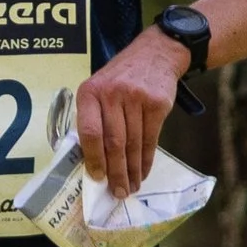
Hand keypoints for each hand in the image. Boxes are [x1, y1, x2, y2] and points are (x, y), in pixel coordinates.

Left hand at [73, 25, 187, 198]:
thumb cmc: (121, 78)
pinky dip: (147, 159)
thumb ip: (94, 118)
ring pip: (133, 143)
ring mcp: (136, 98)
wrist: (155, 54)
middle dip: (116, 172)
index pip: (89, 132)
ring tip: (132, 187)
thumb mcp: (100, 89)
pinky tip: (143, 171)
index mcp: (90, 93)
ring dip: (132, 170)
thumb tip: (92, 160)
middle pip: (113, 142)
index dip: (94, 159)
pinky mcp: (157, 103)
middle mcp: (111, 94)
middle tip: (118, 192)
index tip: (97, 179)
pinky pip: (151, 138)